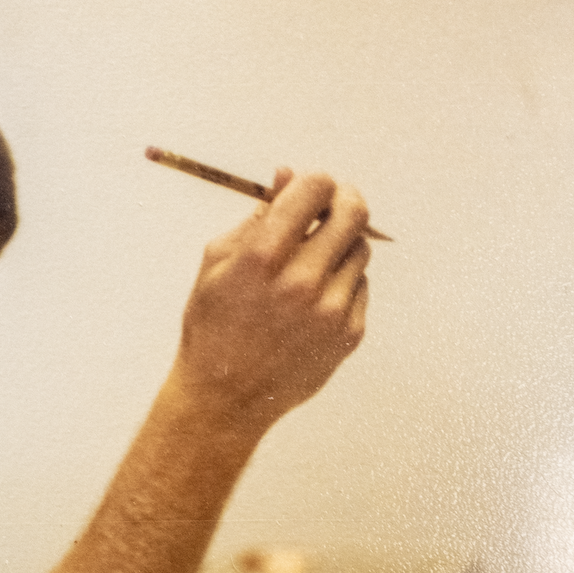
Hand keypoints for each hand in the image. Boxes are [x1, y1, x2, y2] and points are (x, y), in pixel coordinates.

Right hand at [171, 169, 370, 434]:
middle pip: (353, 213)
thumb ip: (257, 216)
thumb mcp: (218, 262)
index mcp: (263, 257)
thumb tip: (287, 175)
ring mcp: (331, 310)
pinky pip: (360, 287)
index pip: (315, 189)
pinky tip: (313, 301)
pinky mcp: (349, 334)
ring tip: (311, 264)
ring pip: (360, 250)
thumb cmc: (213, 324)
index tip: (311, 188)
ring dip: (341, 246)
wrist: (225, 397)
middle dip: (343, 200)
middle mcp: (302, 281)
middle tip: (331, 206)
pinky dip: (342, 283)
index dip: (315, 181)